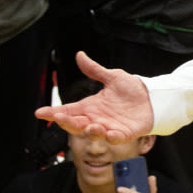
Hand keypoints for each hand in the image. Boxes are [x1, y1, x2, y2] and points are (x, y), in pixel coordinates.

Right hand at [35, 51, 153, 141]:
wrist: (152, 98)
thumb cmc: (131, 89)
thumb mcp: (112, 77)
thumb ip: (95, 70)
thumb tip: (79, 55)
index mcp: (91, 106)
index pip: (69, 110)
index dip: (54, 113)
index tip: (39, 113)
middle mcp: (97, 118)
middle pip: (77, 124)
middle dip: (68, 122)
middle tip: (60, 117)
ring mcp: (110, 127)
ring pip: (95, 133)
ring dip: (90, 131)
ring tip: (89, 126)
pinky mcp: (125, 133)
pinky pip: (117, 138)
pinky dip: (112, 137)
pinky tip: (109, 133)